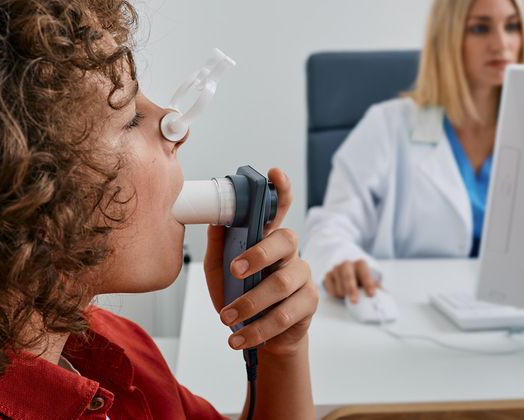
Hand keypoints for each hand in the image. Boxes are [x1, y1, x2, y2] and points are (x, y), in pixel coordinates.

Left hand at [204, 168, 317, 356]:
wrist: (256, 335)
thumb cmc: (239, 296)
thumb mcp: (220, 270)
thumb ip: (219, 244)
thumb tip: (215, 217)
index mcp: (267, 238)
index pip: (279, 207)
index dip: (281, 189)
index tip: (274, 173)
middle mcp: (289, 252)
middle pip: (286, 239)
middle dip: (259, 254)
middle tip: (234, 271)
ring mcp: (302, 276)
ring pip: (283, 282)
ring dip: (251, 302)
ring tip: (227, 317)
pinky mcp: (308, 303)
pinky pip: (285, 314)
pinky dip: (258, 329)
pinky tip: (239, 337)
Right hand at [323, 259, 378, 302]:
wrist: (346, 273)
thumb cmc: (361, 279)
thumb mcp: (370, 281)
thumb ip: (377, 288)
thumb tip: (385, 297)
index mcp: (361, 264)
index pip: (365, 273)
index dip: (368, 284)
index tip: (371, 294)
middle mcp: (347, 264)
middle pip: (348, 277)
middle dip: (351, 289)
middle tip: (354, 301)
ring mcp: (336, 269)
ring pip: (339, 286)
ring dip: (344, 295)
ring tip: (348, 295)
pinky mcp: (327, 276)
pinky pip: (331, 289)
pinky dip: (336, 295)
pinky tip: (341, 293)